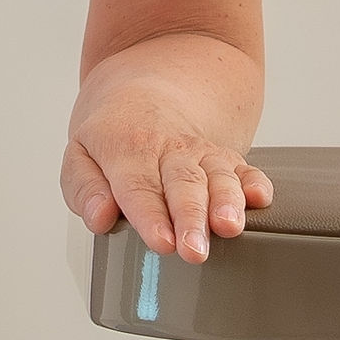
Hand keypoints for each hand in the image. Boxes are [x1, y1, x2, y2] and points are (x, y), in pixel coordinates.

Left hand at [62, 32, 273, 264]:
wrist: (146, 89)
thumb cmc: (112, 135)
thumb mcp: (80, 155)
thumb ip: (84, 189)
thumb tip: (99, 216)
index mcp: (126, 149)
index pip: (138, 188)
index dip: (150, 217)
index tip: (162, 243)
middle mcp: (169, 149)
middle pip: (182, 185)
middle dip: (190, 219)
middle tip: (194, 251)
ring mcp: (201, 153)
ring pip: (218, 176)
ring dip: (226, 202)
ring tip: (229, 227)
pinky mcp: (225, 158)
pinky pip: (245, 168)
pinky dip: (255, 183)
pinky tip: (259, 198)